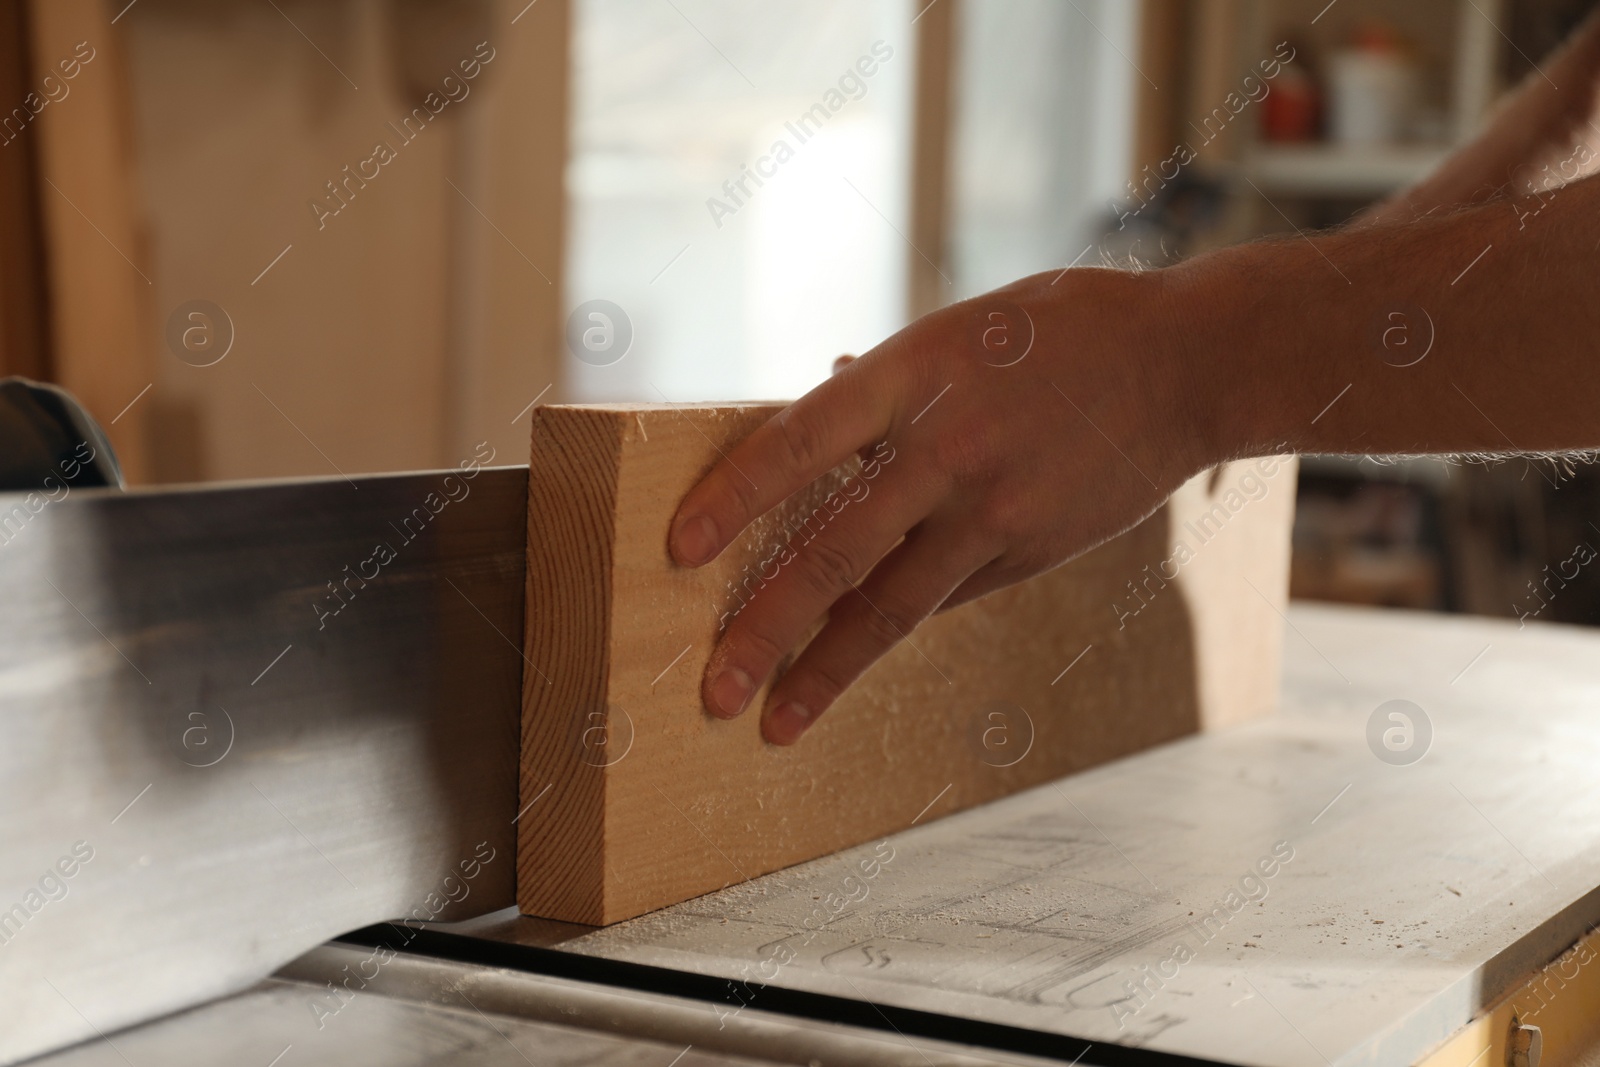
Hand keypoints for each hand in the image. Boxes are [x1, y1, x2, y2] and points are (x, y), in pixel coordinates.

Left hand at [669, 266, 1222, 744]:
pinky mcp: (1028, 552)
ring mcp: (992, 510)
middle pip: (835, 550)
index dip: (733, 498)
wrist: (1185, 366)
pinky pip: (943, 598)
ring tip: (771, 723)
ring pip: (890, 605)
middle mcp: (945, 449)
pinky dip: (889, 628)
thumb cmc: (1060, 332)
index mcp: (913, 375)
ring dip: (823, 670)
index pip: (798, 442)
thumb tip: (823, 389)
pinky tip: (845, 667)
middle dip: (765, 627)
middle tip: (710, 689)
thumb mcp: (960, 331)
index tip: (677, 551)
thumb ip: (887, 377)